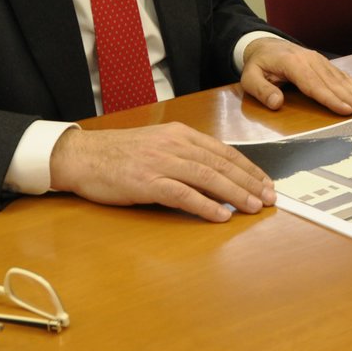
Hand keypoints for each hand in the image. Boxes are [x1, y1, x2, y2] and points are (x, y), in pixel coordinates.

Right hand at [47, 123, 273, 222]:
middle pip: (221, 164)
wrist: (82, 156)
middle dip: (249, 182)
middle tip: (269, 198)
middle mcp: (174, 145)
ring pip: (208, 177)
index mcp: (180, 135)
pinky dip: (204, 205)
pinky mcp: (147, 182)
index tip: (266, 182)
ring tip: (253, 207)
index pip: (223, 151)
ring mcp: (161, 162)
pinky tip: (220, 215)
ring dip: (235, 193)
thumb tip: (216, 175)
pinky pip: (182, 194)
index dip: (248, 168)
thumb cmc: (118, 154)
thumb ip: (185, 155)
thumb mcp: (157, 145)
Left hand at [240, 37, 351, 114]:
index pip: (313, 84)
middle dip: (350, 97)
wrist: (263, 44)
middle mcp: (309, 59)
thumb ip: (262, 91)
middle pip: (331, 82)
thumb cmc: (257, 65)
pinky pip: (339, 73)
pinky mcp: (322, 62)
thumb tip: (277, 103)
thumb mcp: (249, 78)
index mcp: (292, 64)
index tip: (345, 109)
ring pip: (339, 77)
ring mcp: (317, 59)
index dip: (330, 98)